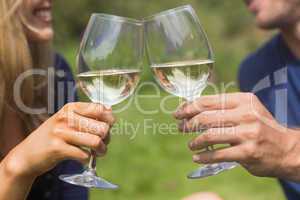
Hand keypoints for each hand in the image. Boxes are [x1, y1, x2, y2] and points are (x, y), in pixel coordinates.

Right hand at [2, 102, 114, 178]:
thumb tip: (110, 110)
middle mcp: (65, 118)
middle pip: (102, 127)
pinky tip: (84, 158)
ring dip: (101, 150)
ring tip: (99, 153)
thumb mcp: (67, 120)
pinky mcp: (57, 149)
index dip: (109, 120)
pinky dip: (88, 159)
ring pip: (96, 141)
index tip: (108, 127)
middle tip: (103, 144)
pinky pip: (84, 155)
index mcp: (70, 108)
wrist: (27, 154)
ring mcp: (60, 133)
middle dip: (107, 138)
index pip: (99, 109)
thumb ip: (88, 115)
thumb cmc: (53, 136)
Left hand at [174, 93, 299, 180]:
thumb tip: (192, 106)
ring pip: (209, 136)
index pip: (207, 101)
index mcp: (243, 100)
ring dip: (195, 141)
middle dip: (188, 123)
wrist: (287, 149)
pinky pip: (217, 155)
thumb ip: (224, 107)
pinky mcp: (247, 153)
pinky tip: (197, 157)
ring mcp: (247, 134)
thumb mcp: (247, 109)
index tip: (178, 113)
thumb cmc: (261, 127)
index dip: (188, 107)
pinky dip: (203, 156)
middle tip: (181, 128)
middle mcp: (246, 115)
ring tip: (191, 144)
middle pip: (205, 118)